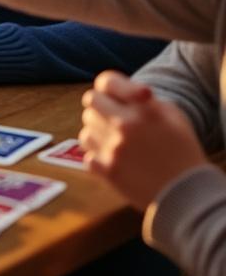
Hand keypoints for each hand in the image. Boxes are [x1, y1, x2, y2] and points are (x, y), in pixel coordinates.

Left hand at [80, 71, 208, 209]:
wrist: (188, 193)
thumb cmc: (183, 151)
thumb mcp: (173, 116)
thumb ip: (143, 101)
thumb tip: (119, 95)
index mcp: (143, 109)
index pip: (106, 82)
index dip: (110, 87)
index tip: (120, 98)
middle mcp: (124, 125)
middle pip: (91, 103)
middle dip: (101, 108)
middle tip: (114, 119)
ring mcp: (113, 149)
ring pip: (86, 130)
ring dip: (97, 133)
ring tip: (117, 142)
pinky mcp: (108, 170)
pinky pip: (87, 155)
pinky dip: (97, 157)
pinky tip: (114, 160)